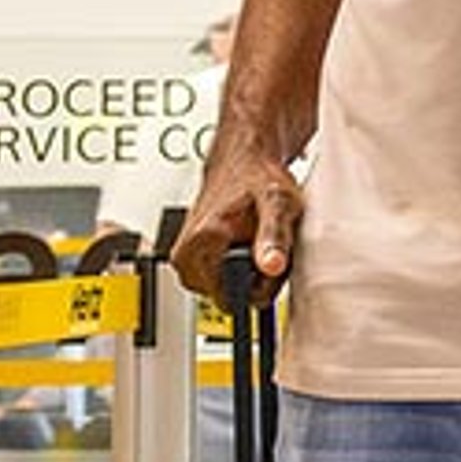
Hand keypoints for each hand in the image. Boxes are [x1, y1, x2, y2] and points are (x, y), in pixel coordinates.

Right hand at [173, 157, 304, 303]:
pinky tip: (243, 244)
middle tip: (264, 248)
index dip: (260, 285)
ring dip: (243, 274)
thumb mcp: (279, 205)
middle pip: (226, 296)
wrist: (242, 163)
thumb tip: (272, 266)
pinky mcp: (184, 257)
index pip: (234, 298)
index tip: (271, 260)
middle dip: (252, 281)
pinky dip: (232, 268)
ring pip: (220, 290)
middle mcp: (183, 252)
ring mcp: (181, 257)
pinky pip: (213, 280)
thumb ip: (275, 237)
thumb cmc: (260, 181)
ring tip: (254, 242)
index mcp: (202, 241)